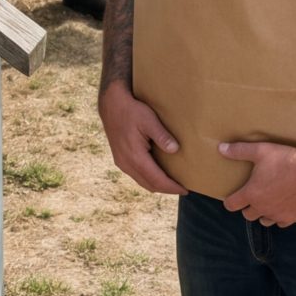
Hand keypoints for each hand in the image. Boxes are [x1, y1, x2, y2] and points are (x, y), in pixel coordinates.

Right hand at [99, 80, 184, 195]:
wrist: (111, 106)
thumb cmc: (132, 111)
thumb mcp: (149, 120)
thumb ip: (162, 136)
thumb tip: (175, 150)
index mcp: (135, 157)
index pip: (156, 179)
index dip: (171, 187)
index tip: (185, 190)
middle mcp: (127, 164)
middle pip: (149, 185)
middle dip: (166, 189)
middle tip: (182, 189)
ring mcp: (122, 163)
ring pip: (142, 182)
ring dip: (157, 185)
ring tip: (172, 183)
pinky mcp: (120, 159)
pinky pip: (136, 175)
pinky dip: (148, 179)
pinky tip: (157, 173)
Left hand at [219, 136, 295, 226]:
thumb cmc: (286, 159)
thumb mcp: (261, 151)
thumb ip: (239, 151)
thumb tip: (220, 148)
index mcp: (252, 194)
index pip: (232, 205)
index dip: (230, 200)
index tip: (233, 196)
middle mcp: (262, 208)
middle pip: (247, 214)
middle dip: (248, 206)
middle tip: (254, 194)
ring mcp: (277, 214)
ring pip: (263, 220)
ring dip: (263, 213)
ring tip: (267, 201)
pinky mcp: (291, 217)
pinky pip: (280, 223)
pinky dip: (279, 216)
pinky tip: (282, 206)